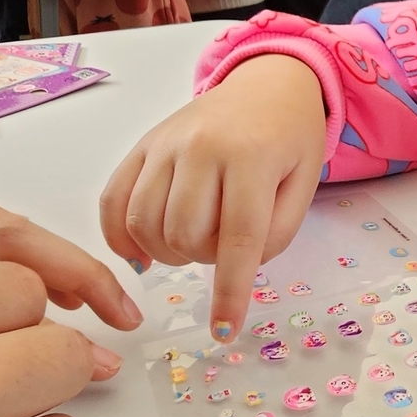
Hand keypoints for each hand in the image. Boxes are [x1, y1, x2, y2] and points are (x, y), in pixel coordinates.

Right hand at [100, 54, 326, 342]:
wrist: (266, 85)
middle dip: (202, 259)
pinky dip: (120, 237)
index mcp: (251, 156)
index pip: (238, 237)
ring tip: (190, 242)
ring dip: (166, 252)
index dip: (230, 291)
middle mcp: (201, 145)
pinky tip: (141, 253)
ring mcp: (165, 143)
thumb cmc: (288, 140)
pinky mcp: (142, 145)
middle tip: (221, 246)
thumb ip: (275, 234)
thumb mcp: (302, 186)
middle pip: (184, 233)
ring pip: (144, 224)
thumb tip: (232, 272)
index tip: (224, 331)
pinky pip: (113, 200)